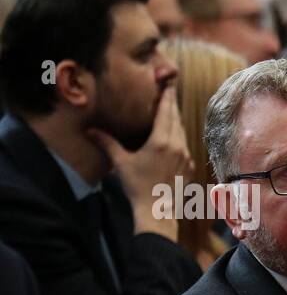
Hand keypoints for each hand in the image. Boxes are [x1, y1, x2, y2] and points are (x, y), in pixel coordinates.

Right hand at [86, 84, 191, 239]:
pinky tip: (172, 138)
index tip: (169, 83)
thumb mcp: (121, 162)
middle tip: (168, 93)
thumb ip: (107, 143)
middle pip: (176, 119)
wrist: (158, 211)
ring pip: (182, 132)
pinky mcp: (190, 166)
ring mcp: (186, 156)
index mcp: (162, 141)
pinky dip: (179, 137)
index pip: (166, 111)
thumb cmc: (138, 186)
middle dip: (171, 106)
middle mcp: (178, 145)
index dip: (167, 96)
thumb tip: (89, 130)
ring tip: (169, 113)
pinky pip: (185, 145)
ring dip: (175, 121)